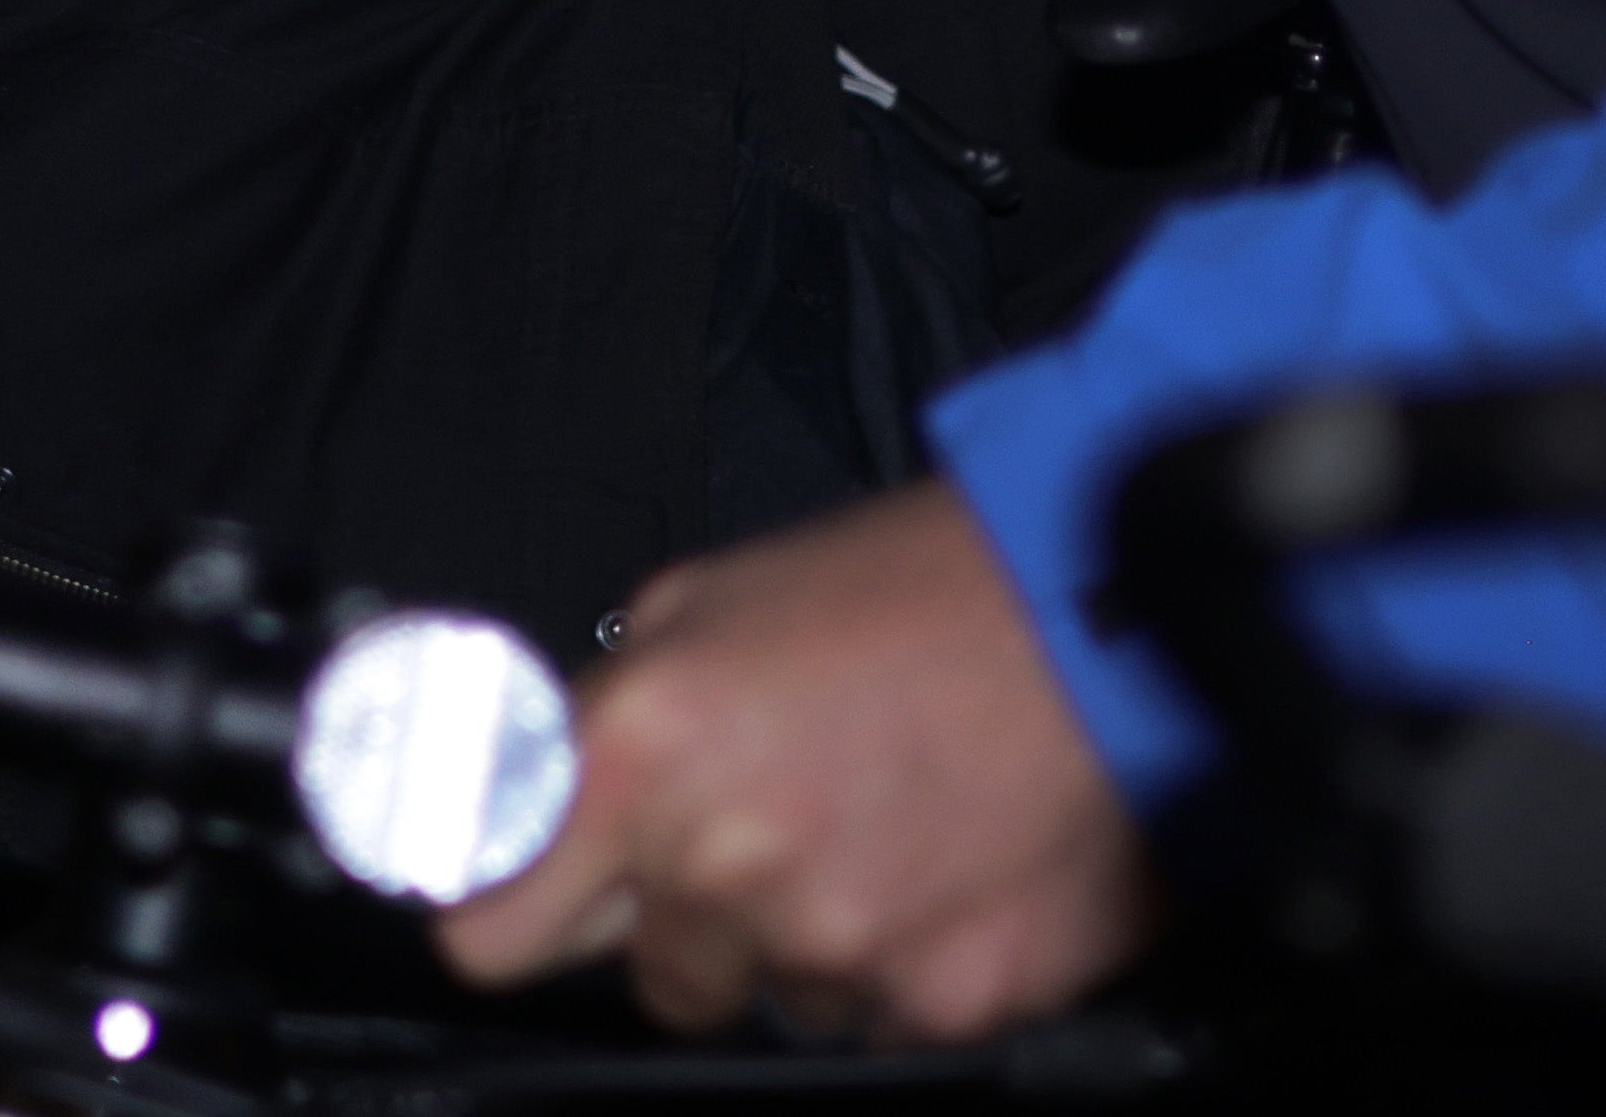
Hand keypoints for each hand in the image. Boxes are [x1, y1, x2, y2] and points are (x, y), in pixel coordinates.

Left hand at [437, 483, 1154, 1041]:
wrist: (1114, 614)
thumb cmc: (926, 588)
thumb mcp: (714, 599)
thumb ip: (616, 711)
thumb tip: (536, 789)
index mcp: (646, 748)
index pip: (491, 924)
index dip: (518, 910)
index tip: (535, 899)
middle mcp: (726, 859)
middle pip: (650, 976)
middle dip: (690, 917)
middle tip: (772, 818)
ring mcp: (837, 946)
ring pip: (773, 997)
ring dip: (808, 934)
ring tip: (882, 815)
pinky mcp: (942, 1003)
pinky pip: (880, 1019)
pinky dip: (906, 960)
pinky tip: (945, 861)